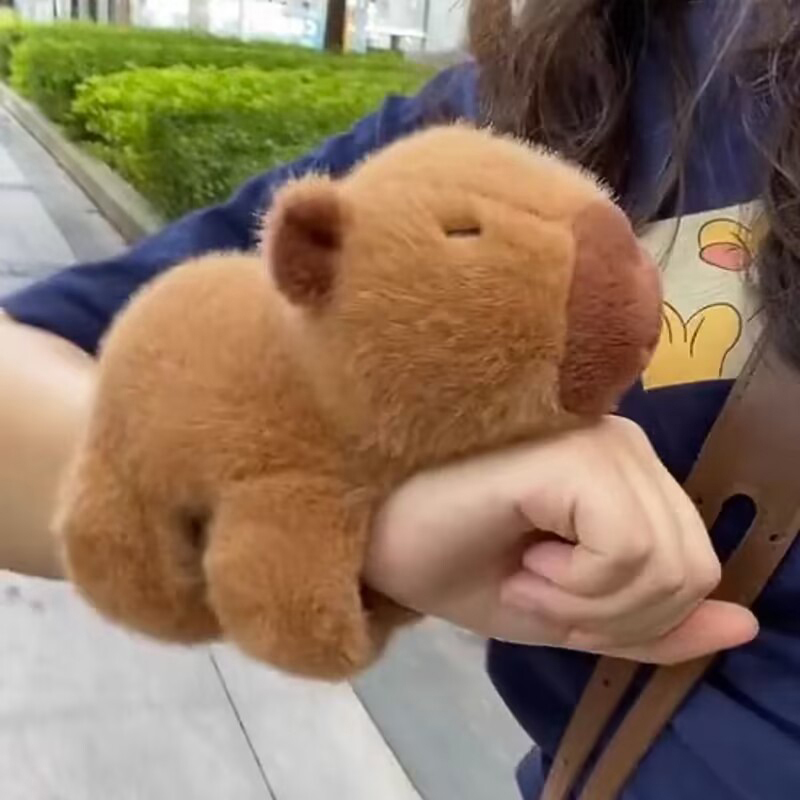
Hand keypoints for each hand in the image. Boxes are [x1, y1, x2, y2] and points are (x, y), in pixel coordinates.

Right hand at [365, 416, 757, 663]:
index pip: (694, 568)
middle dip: (613, 614)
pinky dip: (578, 584)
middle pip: (693, 568)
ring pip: (670, 565)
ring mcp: (604, 441)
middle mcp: (627, 443)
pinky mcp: (577, 453)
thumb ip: (651, 625)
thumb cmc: (451, 559)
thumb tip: (746, 628)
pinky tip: (523, 558)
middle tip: (535, 587)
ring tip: (524, 571)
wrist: (369, 533)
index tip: (545, 596)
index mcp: (627, 473)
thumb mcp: (563, 613)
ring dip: (589, 601)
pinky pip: (630, 551)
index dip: (627, 618)